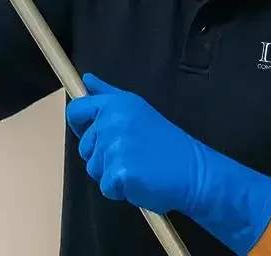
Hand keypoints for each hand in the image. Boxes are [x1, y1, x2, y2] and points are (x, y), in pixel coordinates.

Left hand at [67, 73, 270, 254]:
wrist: (193, 172)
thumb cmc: (165, 142)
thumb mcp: (137, 109)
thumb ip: (107, 94)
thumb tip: (86, 80)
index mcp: (115, 104)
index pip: (76, 111)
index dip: (80, 126)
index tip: (94, 135)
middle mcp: (111, 121)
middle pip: (84, 147)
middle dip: (102, 156)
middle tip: (131, 155)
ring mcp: (114, 147)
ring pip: (94, 168)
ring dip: (111, 174)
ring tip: (137, 167)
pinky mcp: (118, 172)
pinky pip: (105, 187)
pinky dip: (119, 190)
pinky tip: (139, 181)